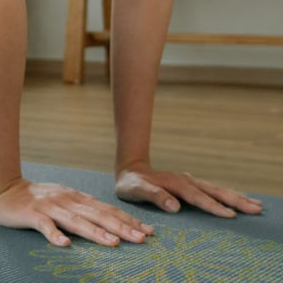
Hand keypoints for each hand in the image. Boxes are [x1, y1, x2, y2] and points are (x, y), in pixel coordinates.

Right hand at [0, 178, 153, 246]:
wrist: (4, 189)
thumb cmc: (37, 198)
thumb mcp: (64, 199)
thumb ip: (83, 209)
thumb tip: (111, 222)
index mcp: (76, 198)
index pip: (106, 209)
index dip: (127, 220)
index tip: (148, 231)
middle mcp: (66, 200)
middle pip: (97, 215)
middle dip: (121, 227)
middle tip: (142, 239)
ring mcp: (49, 207)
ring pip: (76, 221)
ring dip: (96, 232)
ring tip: (114, 243)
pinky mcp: (31, 215)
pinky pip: (44, 226)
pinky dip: (54, 235)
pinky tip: (65, 244)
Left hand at [116, 163, 262, 217]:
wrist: (129, 170)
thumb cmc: (131, 184)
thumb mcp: (136, 190)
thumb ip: (154, 196)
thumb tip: (174, 206)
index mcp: (175, 183)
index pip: (197, 197)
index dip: (213, 206)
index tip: (230, 215)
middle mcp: (185, 180)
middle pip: (213, 191)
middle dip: (235, 199)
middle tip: (256, 208)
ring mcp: (189, 181)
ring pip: (216, 189)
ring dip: (235, 196)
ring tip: (255, 204)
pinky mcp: (190, 185)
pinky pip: (212, 190)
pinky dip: (227, 194)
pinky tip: (237, 198)